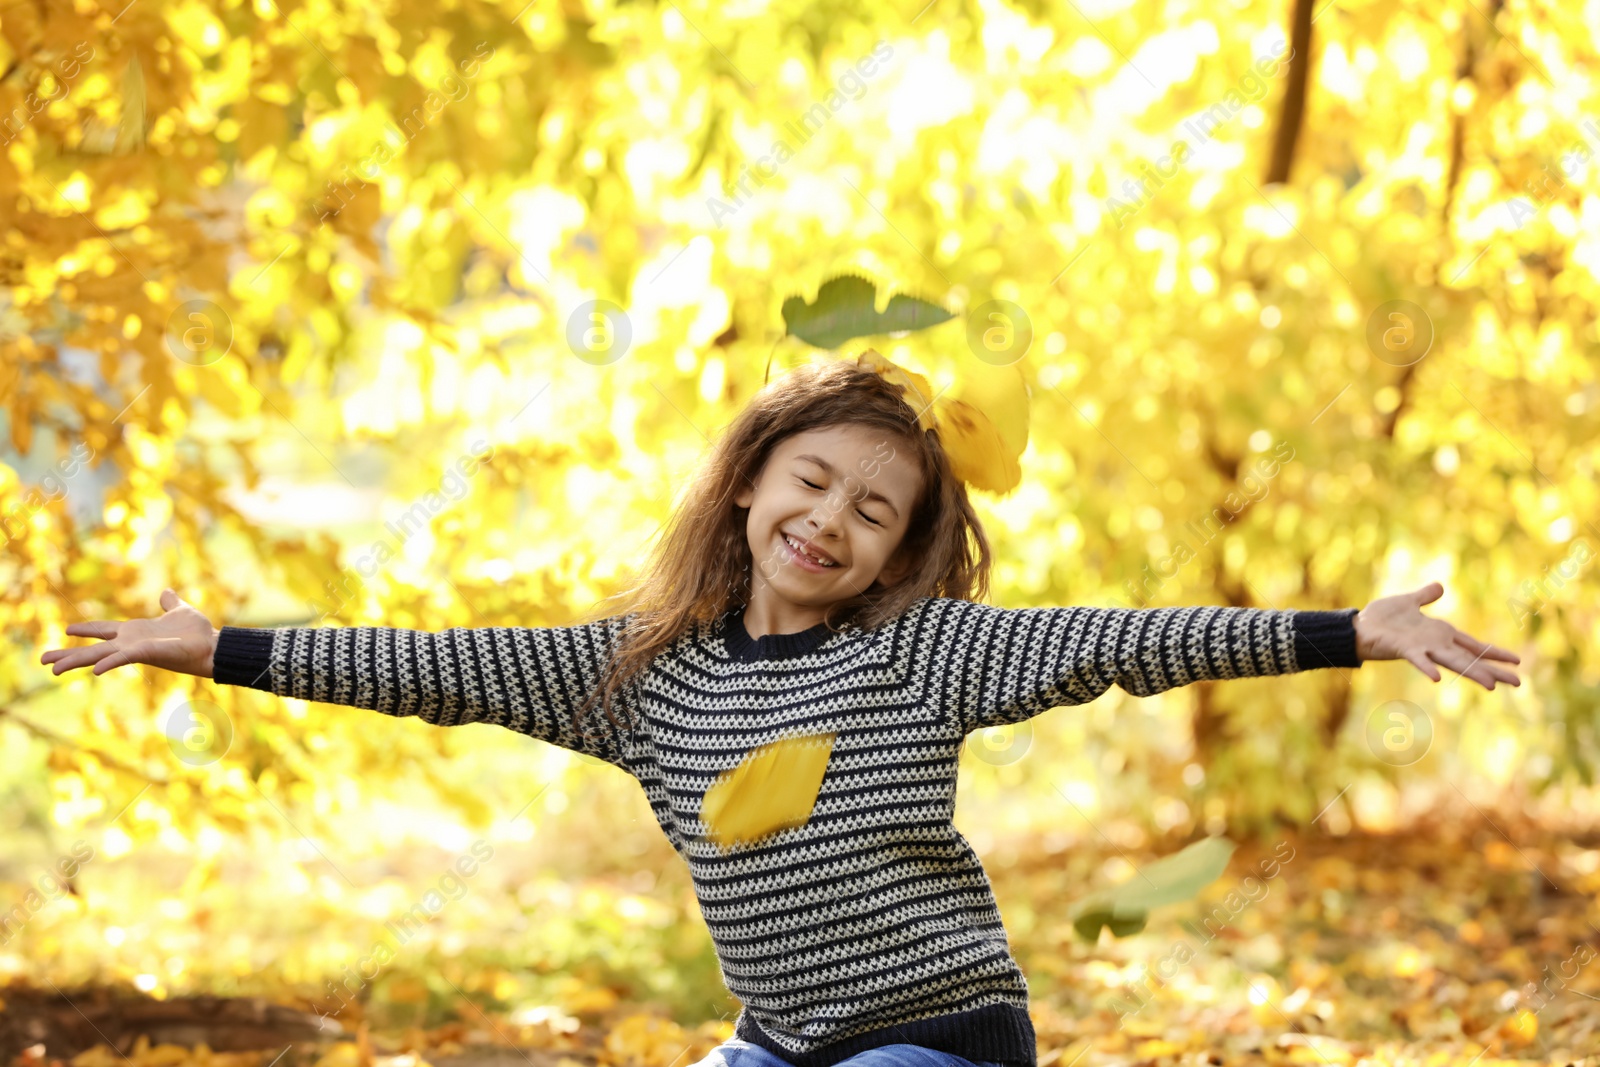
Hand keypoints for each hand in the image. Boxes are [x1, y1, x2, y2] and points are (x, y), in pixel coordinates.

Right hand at [39, 589, 220, 678]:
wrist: (213, 645)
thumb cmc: (197, 632)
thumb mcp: (181, 610)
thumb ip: (170, 603)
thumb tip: (166, 591)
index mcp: (135, 631)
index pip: (104, 630)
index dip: (87, 629)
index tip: (66, 629)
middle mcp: (131, 642)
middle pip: (93, 648)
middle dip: (68, 653)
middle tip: (43, 659)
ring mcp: (136, 649)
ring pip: (99, 656)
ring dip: (76, 661)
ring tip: (53, 670)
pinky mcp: (146, 653)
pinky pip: (122, 658)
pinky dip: (108, 663)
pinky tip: (94, 670)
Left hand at [1354, 581, 1520, 690]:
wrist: (1357, 627)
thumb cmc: (1382, 618)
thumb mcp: (1408, 601)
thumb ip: (1425, 596)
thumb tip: (1440, 586)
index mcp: (1440, 634)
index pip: (1474, 645)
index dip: (1494, 653)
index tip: (1517, 661)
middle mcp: (1436, 644)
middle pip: (1470, 659)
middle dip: (1494, 670)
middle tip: (1519, 683)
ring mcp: (1422, 648)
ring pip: (1453, 662)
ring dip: (1472, 673)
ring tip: (1493, 685)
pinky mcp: (1405, 649)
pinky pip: (1419, 660)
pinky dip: (1427, 667)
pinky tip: (1437, 679)